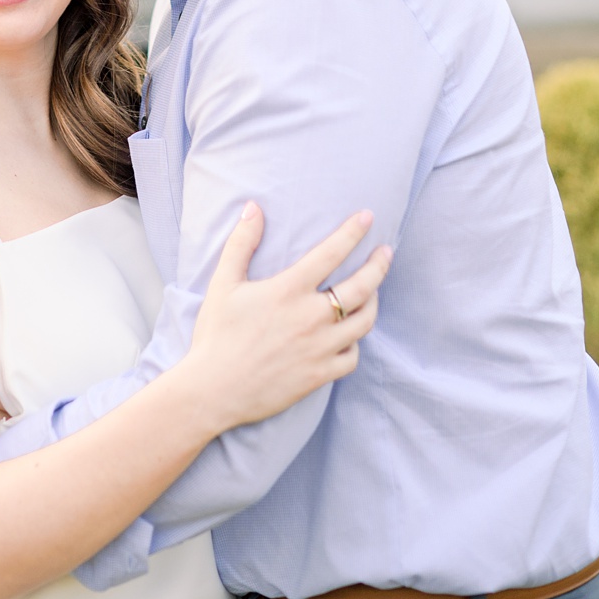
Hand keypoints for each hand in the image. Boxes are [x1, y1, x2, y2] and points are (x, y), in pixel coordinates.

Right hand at [184, 204, 393, 432]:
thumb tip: (253, 207)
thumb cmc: (216, 335)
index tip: (368, 217)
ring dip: (373, 302)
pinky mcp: (319, 375)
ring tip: (373, 291)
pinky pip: (352, 356)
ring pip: (364, 321)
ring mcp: (319, 348)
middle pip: (362, 286)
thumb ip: (241, 243)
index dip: (353, 232)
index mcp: (289, 291)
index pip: (331, 252)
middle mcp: (310, 317)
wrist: (212, 391)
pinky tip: (351, 335)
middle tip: (386, 252)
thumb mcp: (223, 284)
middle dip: (379, 265)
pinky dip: (355, 344)